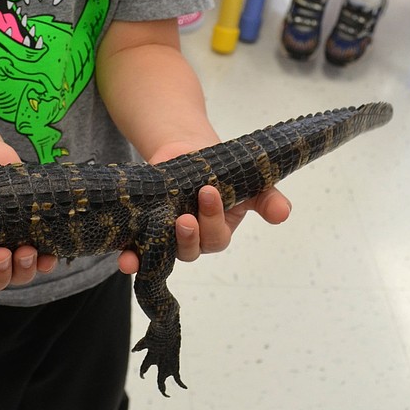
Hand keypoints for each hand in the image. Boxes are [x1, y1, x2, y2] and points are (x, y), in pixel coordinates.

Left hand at [116, 152, 290, 274]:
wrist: (189, 150)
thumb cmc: (222, 172)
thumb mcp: (250, 183)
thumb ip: (268, 199)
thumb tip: (283, 213)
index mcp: (216, 232)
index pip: (215, 237)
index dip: (212, 220)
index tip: (209, 192)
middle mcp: (190, 240)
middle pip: (190, 250)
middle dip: (189, 236)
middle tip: (186, 217)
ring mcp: (165, 235)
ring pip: (163, 253)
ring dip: (157, 250)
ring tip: (155, 238)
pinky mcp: (143, 226)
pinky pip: (135, 249)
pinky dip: (130, 257)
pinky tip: (126, 259)